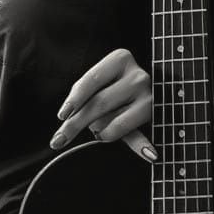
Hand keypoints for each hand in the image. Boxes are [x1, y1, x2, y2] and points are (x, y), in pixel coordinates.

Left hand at [50, 48, 156, 162]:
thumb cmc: (114, 86)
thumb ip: (85, 94)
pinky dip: (141, 146)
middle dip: (77, 123)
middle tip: (59, 139)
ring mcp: (148, 95)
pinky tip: (148, 154)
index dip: (74, 99)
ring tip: (99, 132)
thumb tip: (65, 116)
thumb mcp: (100, 82)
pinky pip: (138, 135)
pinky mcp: (154, 115)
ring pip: (114, 121)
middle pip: (100, 102)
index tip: (62, 116)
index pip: (91, 80)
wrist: (147, 89)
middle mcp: (137, 75)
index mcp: (120, 59)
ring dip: (100, 132)